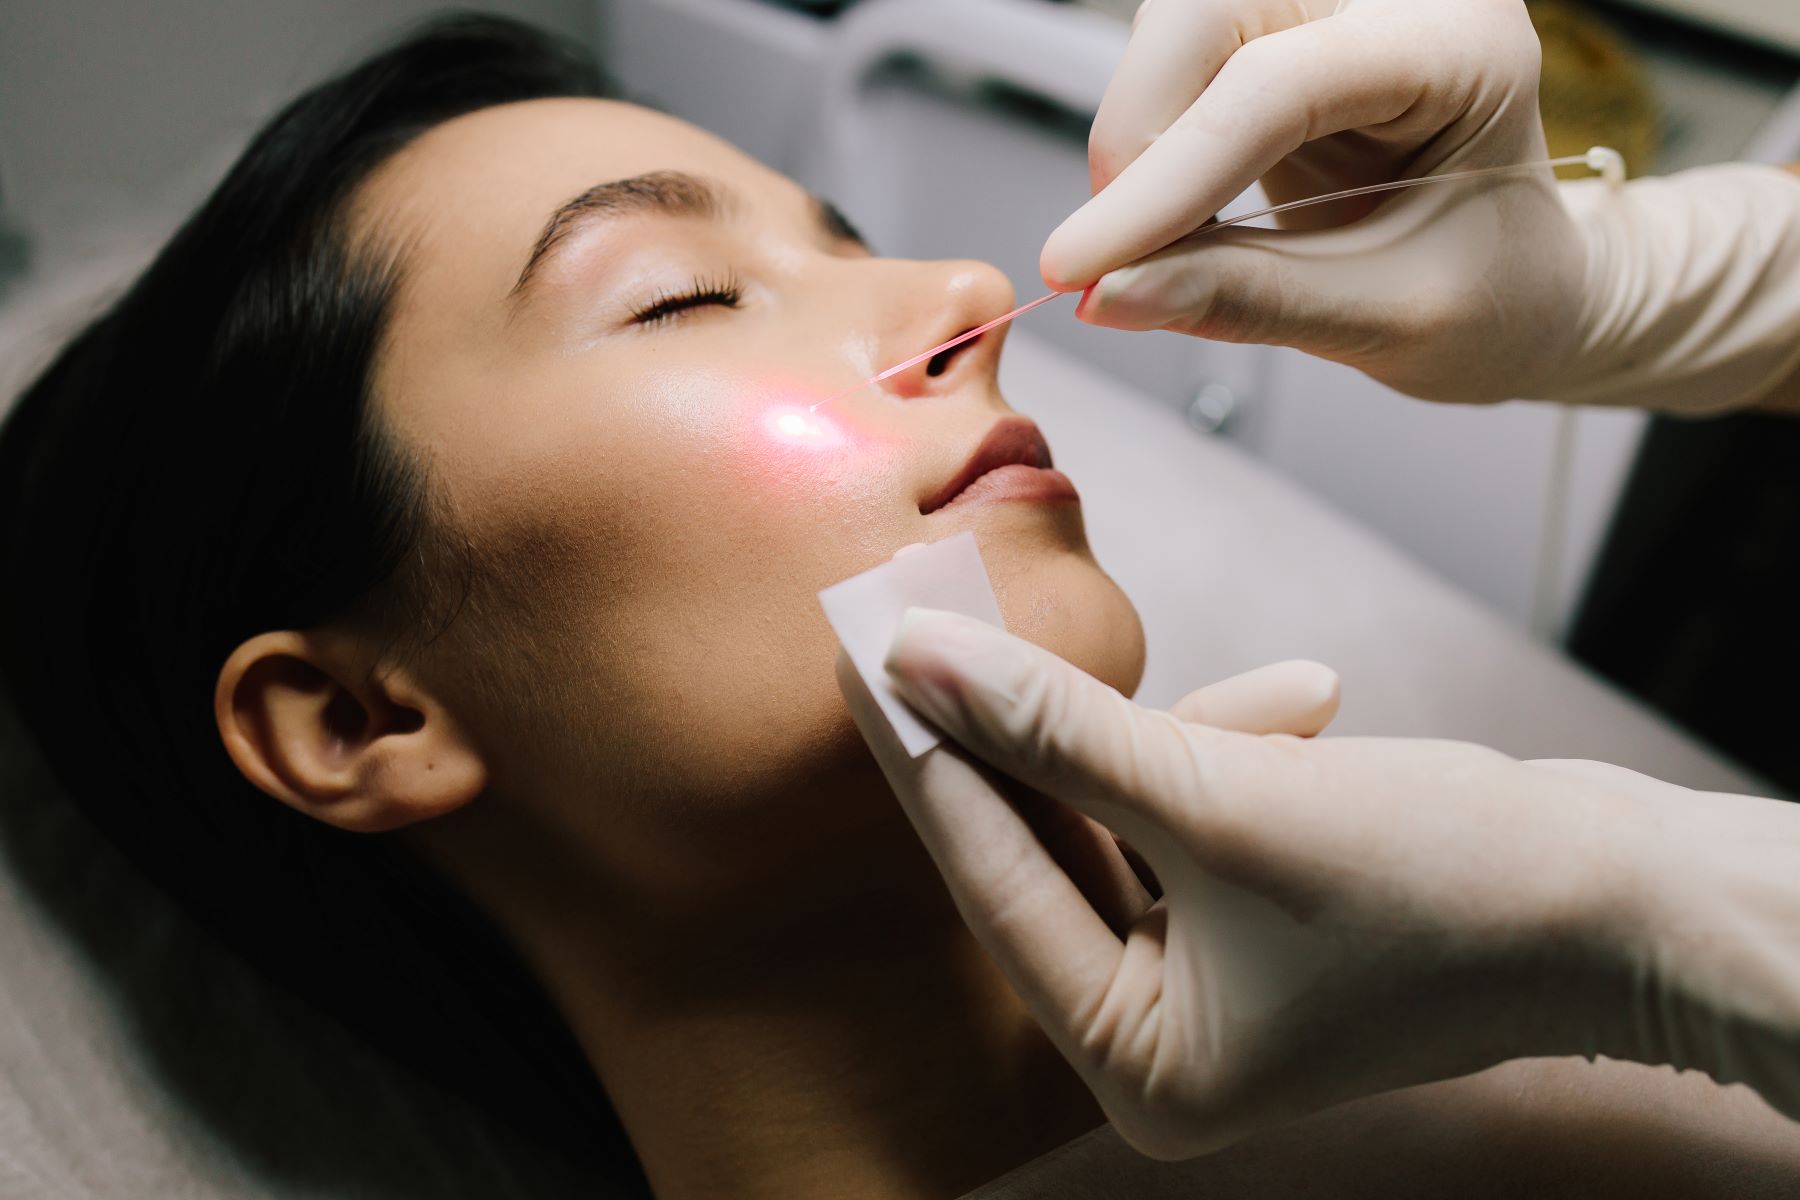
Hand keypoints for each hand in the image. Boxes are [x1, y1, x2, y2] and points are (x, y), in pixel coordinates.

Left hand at [841, 609, 1799, 1157]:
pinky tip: (1296, 703)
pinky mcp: (1261, 918)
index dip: (924, 759)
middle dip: (1011, 731)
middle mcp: (1166, 1037)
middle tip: (927, 621)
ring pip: (1121, 819)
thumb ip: (1058, 732)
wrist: (1635, 897)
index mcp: (1141, 1064)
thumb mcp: (1224, 799)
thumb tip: (918, 663)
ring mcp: (1216, 980)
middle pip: (1045, 849)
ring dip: (1136, 730)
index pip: (993, 882)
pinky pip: (1194, 816)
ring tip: (1139, 655)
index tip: (855, 658)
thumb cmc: (1448, 885)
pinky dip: (1226, 754)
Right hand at [1043, 0, 1799, 410]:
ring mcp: (1337, 2)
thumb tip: (1110, 294)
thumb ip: (1246, 300)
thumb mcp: (1388, 320)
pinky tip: (1173, 211)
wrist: (1527, 288)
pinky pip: (1178, 59)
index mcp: (1463, 45)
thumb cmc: (1498, 295)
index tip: (1081, 267)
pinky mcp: (1285, 28)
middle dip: (1139, 134)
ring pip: (1176, 25)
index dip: (1166, 179)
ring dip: (1138, 139)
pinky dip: (1153, 142)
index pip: (1279, 86)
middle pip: (1207, 10)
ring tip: (1157, 243)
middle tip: (1118, 253)